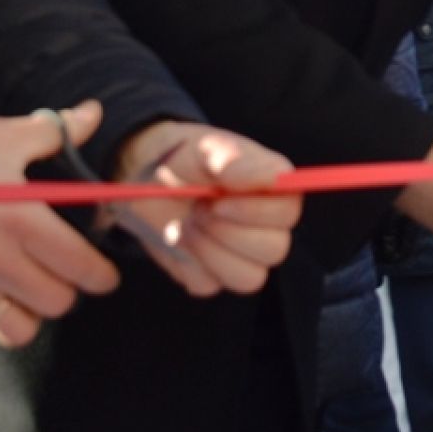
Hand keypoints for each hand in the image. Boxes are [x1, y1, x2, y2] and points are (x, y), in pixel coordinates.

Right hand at [0, 102, 120, 349]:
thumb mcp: (1, 136)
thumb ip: (55, 131)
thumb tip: (91, 114)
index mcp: (22, 222)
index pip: (81, 267)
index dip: (101, 274)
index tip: (103, 272)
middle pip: (57, 303)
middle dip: (68, 289)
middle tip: (64, 272)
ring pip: (20, 328)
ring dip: (31, 311)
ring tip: (29, 288)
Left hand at [110, 121, 302, 297]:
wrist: (144, 177)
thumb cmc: (183, 156)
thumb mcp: (205, 146)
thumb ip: (235, 157)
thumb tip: (271, 176)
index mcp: (272, 189)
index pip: (288, 211)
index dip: (257, 212)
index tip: (219, 201)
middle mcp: (265, 225)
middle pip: (274, 250)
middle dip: (228, 232)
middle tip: (196, 209)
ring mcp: (241, 254)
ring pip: (249, 278)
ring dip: (209, 251)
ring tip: (184, 223)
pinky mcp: (212, 275)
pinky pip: (209, 285)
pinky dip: (188, 263)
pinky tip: (177, 237)